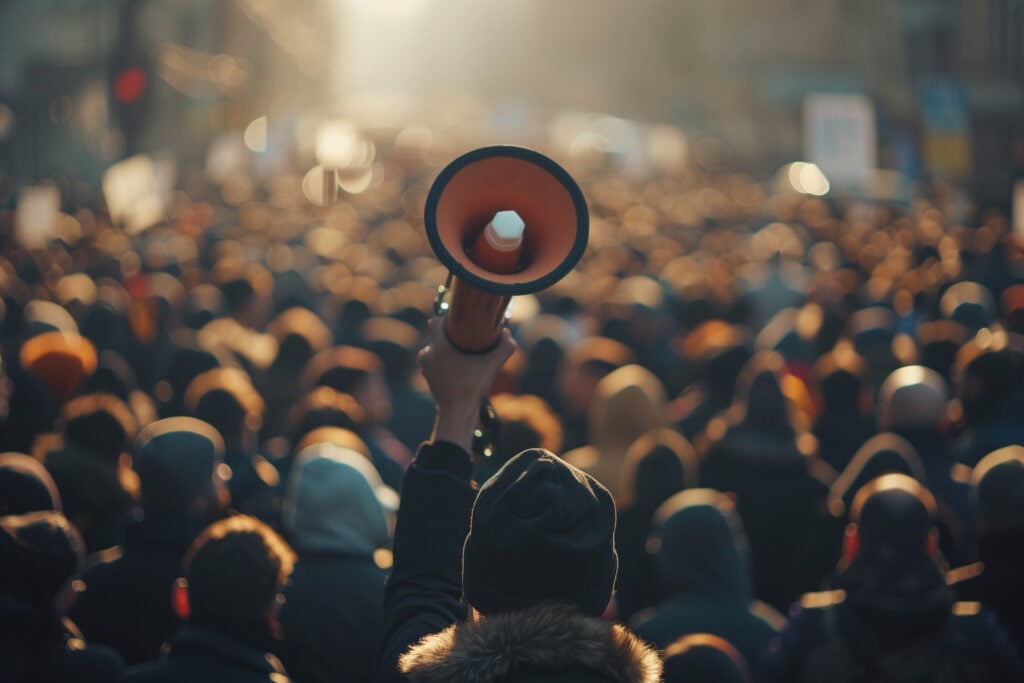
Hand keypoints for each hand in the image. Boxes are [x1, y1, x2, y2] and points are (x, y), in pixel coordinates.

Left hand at [419, 319, 515, 450]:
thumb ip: (505, 347)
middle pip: (436, 336)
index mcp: (439, 348)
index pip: (434, 322)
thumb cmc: (473, 388)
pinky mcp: (427, 377)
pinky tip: (456, 367)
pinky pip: (434, 362)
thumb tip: (507, 334)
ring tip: (461, 354)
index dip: (446, 319)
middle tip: (465, 339)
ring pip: (434, 349)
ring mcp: (425, 367)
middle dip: (449, 336)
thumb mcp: (493, 365)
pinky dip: (443, 362)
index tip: (459, 323)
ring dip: (446, 349)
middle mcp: (428, 355)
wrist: (457, 412)